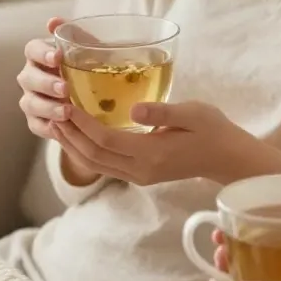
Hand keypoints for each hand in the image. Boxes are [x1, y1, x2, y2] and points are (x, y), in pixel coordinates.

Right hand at [16, 18, 101, 185]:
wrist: (98, 101)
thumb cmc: (90, 68)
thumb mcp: (89, 50)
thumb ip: (75, 36)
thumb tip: (53, 21)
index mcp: (40, 56)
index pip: (32, 50)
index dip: (42, 53)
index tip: (57, 57)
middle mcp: (30, 77)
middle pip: (27, 78)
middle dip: (46, 83)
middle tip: (66, 88)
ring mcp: (31, 100)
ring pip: (30, 103)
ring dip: (48, 107)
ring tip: (67, 111)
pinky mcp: (36, 122)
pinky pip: (37, 125)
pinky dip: (48, 127)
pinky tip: (62, 127)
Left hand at [52, 99, 268, 186]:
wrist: (228, 159)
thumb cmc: (214, 130)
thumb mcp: (194, 113)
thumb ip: (163, 111)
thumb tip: (134, 109)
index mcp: (152, 154)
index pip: (106, 140)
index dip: (83, 124)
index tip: (67, 104)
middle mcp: (141, 170)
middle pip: (93, 156)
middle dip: (70, 135)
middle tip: (52, 112)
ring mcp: (140, 176)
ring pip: (96, 164)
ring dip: (73, 146)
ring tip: (56, 124)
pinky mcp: (141, 175)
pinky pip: (105, 166)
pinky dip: (86, 152)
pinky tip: (77, 137)